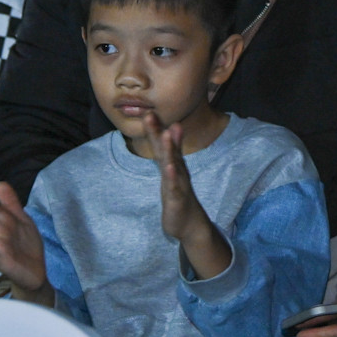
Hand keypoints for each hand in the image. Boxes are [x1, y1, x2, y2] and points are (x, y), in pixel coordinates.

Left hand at [145, 113, 228, 279]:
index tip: (146, 112)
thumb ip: (169, 155)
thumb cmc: (178, 197)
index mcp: (172, 166)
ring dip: (170, 149)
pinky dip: (174, 176)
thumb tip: (169, 134)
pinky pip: (176, 186)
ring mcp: (178, 183)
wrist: (190, 224)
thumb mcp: (171, 175)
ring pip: (173, 164)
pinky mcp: (178, 198)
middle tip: (150, 114)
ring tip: (166, 134)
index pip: (161, 145)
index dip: (154, 129)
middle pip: (166, 149)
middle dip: (158, 132)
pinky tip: (171, 167)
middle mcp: (177, 170)